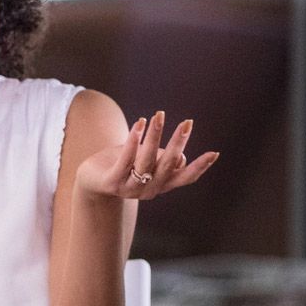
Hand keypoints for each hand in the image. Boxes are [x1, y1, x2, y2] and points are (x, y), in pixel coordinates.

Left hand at [75, 110, 218, 201]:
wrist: (91, 180)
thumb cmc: (124, 166)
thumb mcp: (147, 161)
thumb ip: (163, 160)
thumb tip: (180, 158)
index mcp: (161, 185)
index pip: (185, 178)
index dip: (199, 167)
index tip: (214, 153)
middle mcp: (149, 190)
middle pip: (167, 166)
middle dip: (178, 144)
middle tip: (187, 124)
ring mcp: (130, 188)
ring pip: (146, 160)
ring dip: (154, 136)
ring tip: (159, 116)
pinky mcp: (112, 182)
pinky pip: (125, 160)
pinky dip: (133, 142)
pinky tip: (139, 125)